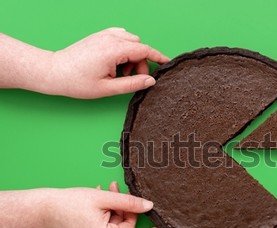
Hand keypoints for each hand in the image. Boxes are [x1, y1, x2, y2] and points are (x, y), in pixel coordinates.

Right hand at [45, 182, 163, 227]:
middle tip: (119, 189)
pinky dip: (109, 211)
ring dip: (116, 206)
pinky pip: (109, 224)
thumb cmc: (72, 203)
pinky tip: (103, 197)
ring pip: (118, 223)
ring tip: (108, 189)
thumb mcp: (105, 199)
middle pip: (126, 226)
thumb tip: (149, 206)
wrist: (47, 207)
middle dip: (126, 206)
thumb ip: (129, 202)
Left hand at [49, 27, 169, 97]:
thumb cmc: (77, 82)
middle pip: (139, 46)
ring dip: (132, 56)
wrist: (54, 72)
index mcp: (113, 50)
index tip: (167, 64)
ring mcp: (104, 35)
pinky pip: (121, 38)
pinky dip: (124, 49)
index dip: (158, 57)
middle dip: (141, 63)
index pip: (144, 50)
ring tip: (120, 73)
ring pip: (131, 41)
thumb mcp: (108, 88)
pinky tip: (116, 62)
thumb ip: (132, 84)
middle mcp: (110, 38)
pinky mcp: (99, 36)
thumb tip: (150, 81)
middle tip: (132, 79)